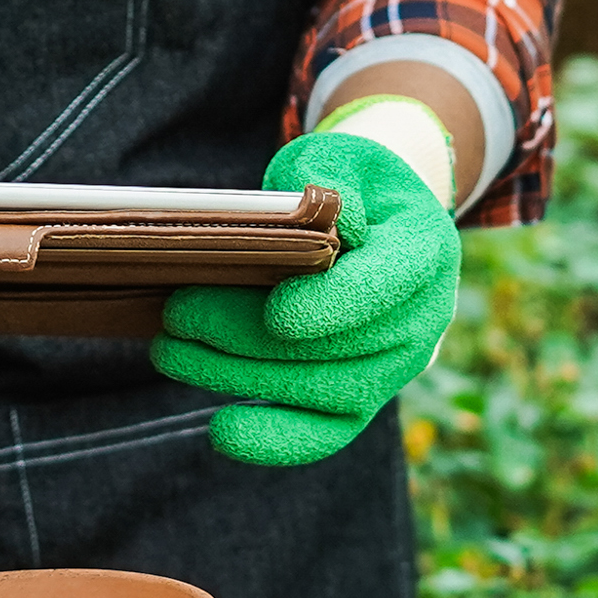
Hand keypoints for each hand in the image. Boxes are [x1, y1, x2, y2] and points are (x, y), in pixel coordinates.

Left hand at [152, 103, 462, 467]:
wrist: (382, 223)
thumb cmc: (350, 186)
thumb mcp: (343, 158)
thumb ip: (330, 177)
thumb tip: (321, 217)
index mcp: (426, 249)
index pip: (385, 285)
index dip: (332, 306)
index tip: (274, 314)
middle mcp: (423, 318)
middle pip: (337, 345)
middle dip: (247, 335)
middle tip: (176, 315)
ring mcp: (397, 368)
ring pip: (320, 389)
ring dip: (238, 377)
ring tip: (171, 352)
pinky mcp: (366, 401)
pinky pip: (325, 434)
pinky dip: (274, 440)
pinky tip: (221, 430)